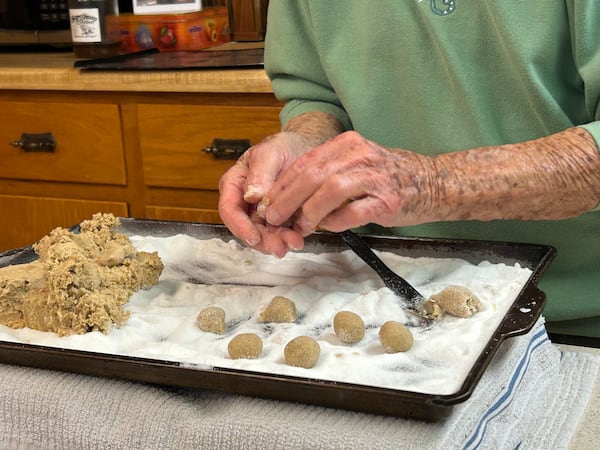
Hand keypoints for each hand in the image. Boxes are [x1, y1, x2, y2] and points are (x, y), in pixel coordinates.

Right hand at [218, 132, 311, 256]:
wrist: (306, 149)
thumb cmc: (283, 147)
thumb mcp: (270, 153)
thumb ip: (260, 173)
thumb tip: (251, 196)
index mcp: (235, 185)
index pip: (229, 209)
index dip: (239, 226)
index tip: (254, 236)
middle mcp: (246, 203)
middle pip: (247, 229)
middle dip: (263, 240)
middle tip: (278, 246)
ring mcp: (263, 214)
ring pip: (264, 235)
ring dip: (277, 242)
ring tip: (293, 242)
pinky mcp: (281, 220)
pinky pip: (281, 234)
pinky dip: (289, 239)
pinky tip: (299, 239)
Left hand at [262, 127, 599, 235]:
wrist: (434, 182)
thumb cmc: (390, 178)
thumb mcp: (356, 165)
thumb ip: (326, 176)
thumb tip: (289, 199)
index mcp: (347, 144)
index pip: (305, 162)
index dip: (281, 184)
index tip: (266, 202)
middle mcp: (359, 154)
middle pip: (312, 174)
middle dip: (287, 198)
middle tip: (272, 217)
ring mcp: (375, 175)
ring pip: (330, 190)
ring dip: (308, 211)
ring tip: (298, 227)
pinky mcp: (387, 199)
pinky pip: (353, 211)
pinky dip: (336, 221)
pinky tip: (327, 227)